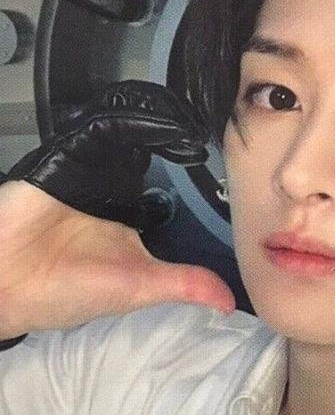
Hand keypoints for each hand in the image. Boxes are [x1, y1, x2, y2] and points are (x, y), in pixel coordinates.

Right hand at [0, 81, 235, 335]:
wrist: (5, 282)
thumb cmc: (67, 291)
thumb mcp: (137, 289)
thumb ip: (183, 286)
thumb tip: (230, 303)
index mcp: (130, 222)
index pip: (167, 194)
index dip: (194, 181)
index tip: (231, 162)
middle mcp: (111, 194)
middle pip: (149, 160)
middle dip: (176, 144)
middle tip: (218, 120)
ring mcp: (88, 172)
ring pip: (128, 141)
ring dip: (152, 127)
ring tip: (190, 111)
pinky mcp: (66, 157)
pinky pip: (96, 133)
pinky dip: (119, 124)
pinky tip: (149, 114)